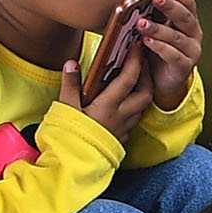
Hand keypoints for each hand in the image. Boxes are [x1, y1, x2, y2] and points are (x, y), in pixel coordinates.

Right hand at [72, 16, 161, 138]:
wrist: (71, 166)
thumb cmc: (67, 138)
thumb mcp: (65, 107)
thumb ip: (70, 84)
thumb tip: (71, 63)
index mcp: (108, 106)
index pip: (129, 78)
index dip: (135, 60)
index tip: (136, 46)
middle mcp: (120, 117)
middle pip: (145, 92)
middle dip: (147, 75)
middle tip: (141, 61)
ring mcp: (122, 129)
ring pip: (142, 107)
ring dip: (143, 91)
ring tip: (136, 79)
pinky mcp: (120, 139)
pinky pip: (133, 120)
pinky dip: (134, 108)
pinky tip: (126, 103)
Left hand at [124, 0, 201, 109]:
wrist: (158, 80)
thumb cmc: (156, 51)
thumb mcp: (155, 28)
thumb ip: (152, 13)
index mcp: (187, 21)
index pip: (189, 3)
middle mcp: (193, 35)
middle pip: (185, 17)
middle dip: (169, 6)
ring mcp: (191, 51)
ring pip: (177, 36)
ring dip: (158, 28)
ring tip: (142, 23)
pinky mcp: (184, 67)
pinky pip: (173, 55)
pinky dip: (159, 47)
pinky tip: (147, 41)